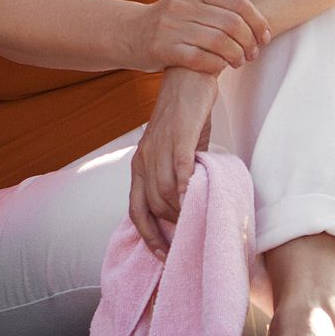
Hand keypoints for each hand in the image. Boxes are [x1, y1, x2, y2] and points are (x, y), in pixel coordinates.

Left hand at [129, 68, 216, 256]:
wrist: (189, 78)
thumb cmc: (185, 116)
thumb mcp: (175, 151)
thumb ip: (177, 176)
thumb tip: (188, 205)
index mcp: (140, 165)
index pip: (136, 210)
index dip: (148, 236)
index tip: (162, 256)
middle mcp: (143, 159)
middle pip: (153, 207)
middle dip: (170, 229)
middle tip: (190, 239)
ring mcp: (159, 148)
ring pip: (164, 193)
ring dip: (182, 213)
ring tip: (198, 221)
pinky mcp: (177, 137)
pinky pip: (178, 170)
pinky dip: (185, 188)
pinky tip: (195, 200)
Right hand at [132, 0, 266, 74]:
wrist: (133, 32)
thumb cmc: (174, 11)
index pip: (239, 4)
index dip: (258, 22)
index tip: (264, 36)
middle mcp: (181, 3)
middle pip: (232, 25)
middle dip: (250, 42)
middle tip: (254, 53)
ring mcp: (171, 26)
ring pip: (219, 43)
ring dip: (236, 55)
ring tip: (240, 60)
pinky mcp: (163, 49)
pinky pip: (200, 59)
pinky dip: (217, 65)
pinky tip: (221, 66)